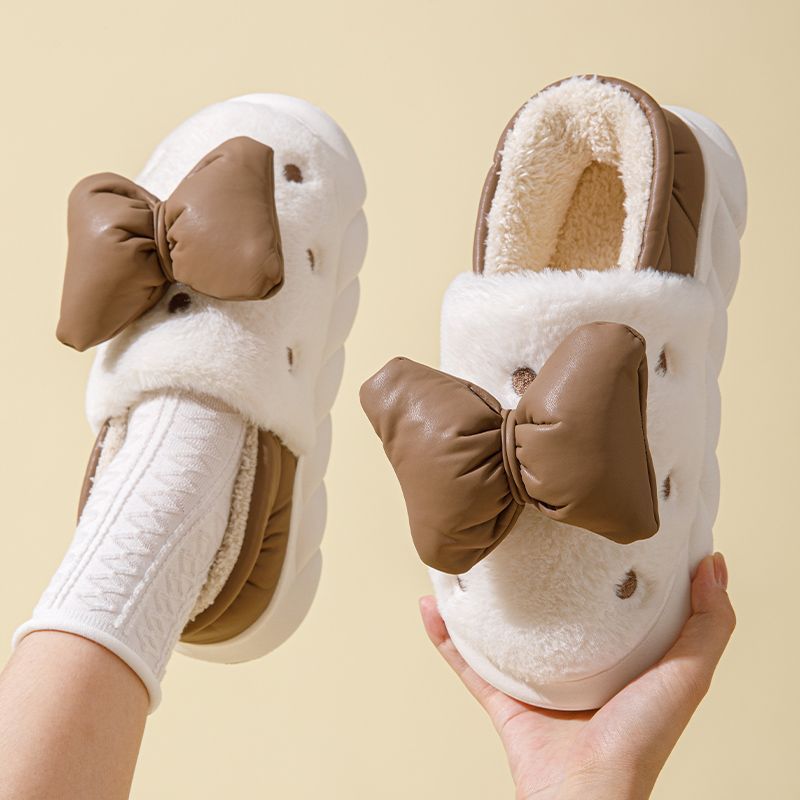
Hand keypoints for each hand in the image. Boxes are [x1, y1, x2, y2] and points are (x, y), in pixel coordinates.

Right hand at [420, 552, 734, 799]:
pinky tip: (431, 606)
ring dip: (483, 598)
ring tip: (470, 559)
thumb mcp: (688, 674)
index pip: (613, 599)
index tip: (594, 521)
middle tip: (521, 530)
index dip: (608, 562)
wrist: (586, 793)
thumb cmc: (640, 740)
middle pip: (553, 608)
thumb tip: (714, 563)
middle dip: (536, 570)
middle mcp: (577, 665)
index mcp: (622, 657)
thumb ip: (708, 624)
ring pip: (504, 629)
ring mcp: (536, 681)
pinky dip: (445, 636)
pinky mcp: (503, 698)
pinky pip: (466, 660)